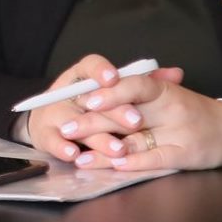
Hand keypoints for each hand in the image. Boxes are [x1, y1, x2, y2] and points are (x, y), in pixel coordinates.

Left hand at [23, 53, 221, 170]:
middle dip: (93, 122)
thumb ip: (134, 92)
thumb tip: (89, 89)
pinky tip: (115, 165)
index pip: (135, 84)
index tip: (86, 98)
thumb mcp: (165, 95)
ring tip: (80, 157)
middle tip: (67, 128)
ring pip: (136, 140)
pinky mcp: (184, 155)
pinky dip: (135, 162)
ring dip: (106, 150)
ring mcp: (178, 132)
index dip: (110, 91)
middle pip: (127, 114)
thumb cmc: (190, 111)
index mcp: (163, 90)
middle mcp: (170, 109)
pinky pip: (156, 158)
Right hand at [24, 53, 181, 164]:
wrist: (50, 121)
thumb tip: (176, 74)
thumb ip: (144, 83)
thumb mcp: (115, 91)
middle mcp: (66, 92)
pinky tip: (75, 155)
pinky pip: (52, 140)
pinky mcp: (45, 133)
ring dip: (97, 136)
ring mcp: (54, 113)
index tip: (113, 78)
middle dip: (113, 111)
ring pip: (73, 122)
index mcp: (83, 76)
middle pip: (87, 98)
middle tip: (136, 122)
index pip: (90, 66)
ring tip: (117, 149)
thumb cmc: (91, 105)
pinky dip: (62, 148)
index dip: (100, 71)